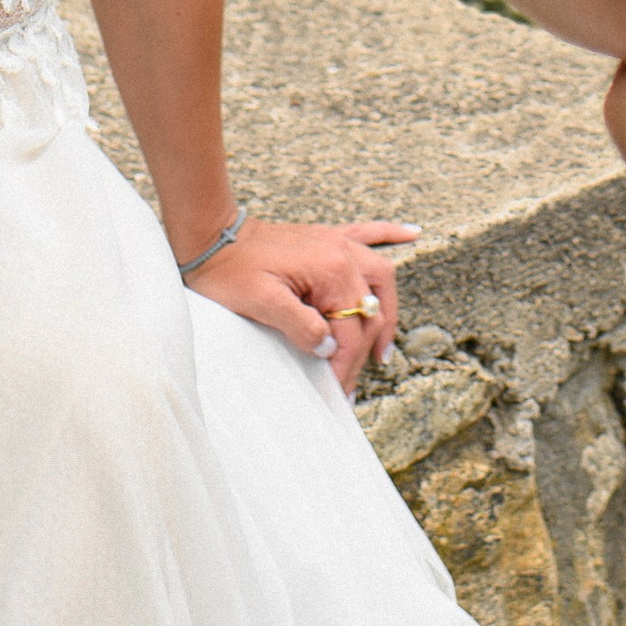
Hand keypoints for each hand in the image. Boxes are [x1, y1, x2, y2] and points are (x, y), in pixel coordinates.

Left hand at [184, 216, 416, 392]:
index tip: (338, 393)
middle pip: (371, 308)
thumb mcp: (262, 304)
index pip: (351, 330)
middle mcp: (341, 253)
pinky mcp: (326, 237)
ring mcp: (336, 242)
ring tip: (384, 346)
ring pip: (381, 275)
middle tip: (352, 382)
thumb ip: (301, 326)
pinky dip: (391, 233)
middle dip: (366, 350)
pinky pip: (369, 232)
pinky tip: (413, 233)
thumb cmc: (231, 271)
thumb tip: (330, 345)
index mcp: (330, 270)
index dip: (346, 366)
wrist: (212, 236)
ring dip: (387, 309)